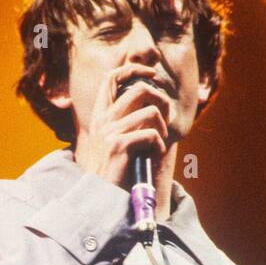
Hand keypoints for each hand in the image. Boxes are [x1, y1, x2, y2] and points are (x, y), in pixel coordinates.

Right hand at [73, 62, 171, 187]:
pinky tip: (153, 156)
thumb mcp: (114, 141)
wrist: (101, 195)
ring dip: (163, 128)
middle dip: (161, 99)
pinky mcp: (119, 145)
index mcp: (99, 116)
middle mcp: (102, 120)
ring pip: (151, 112)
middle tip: (165, 115)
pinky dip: (159, 146)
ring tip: (158, 143)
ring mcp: (109, 132)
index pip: (111, 78)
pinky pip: (152, 134)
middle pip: (139, 89)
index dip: (132, 69)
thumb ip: (126, 121)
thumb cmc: (113, 170)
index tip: (151, 73)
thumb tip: (153, 105)